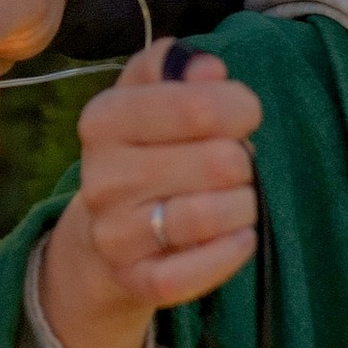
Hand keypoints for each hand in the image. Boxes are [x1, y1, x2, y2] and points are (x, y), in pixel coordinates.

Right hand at [37, 42, 261, 347]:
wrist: (109, 234)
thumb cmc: (147, 151)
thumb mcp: (148, 97)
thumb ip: (174, 68)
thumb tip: (206, 68)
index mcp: (104, 120)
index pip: (199, 105)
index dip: (241, 107)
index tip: (243, 115)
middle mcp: (103, 177)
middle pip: (220, 161)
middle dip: (243, 161)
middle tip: (233, 166)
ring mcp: (115, 233)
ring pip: (214, 215)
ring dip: (244, 205)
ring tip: (236, 199)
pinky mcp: (137, 279)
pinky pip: (200, 270)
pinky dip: (233, 251)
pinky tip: (240, 236)